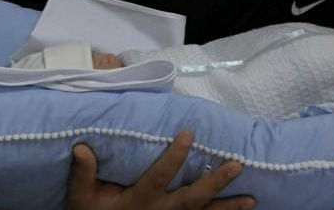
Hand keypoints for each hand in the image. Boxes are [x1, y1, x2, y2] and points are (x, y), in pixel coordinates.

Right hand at [66, 129, 255, 209]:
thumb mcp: (82, 200)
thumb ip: (83, 174)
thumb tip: (82, 147)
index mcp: (138, 201)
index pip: (159, 177)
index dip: (174, 156)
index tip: (189, 133)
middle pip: (191, 200)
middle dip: (215, 184)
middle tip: (237, 165)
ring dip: (227, 208)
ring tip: (252, 199)